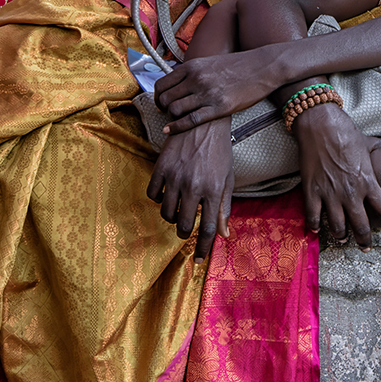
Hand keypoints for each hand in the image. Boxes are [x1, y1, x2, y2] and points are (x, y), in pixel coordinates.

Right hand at [146, 118, 233, 260]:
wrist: (203, 121)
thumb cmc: (219, 151)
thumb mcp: (227, 178)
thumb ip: (223, 207)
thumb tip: (224, 234)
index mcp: (213, 189)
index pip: (208, 228)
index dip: (204, 247)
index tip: (199, 260)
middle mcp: (194, 185)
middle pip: (183, 225)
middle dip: (184, 233)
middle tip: (185, 230)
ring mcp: (176, 176)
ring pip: (166, 212)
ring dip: (171, 217)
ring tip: (177, 210)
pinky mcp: (161, 167)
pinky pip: (153, 194)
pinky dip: (158, 199)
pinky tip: (165, 194)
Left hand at [155, 49, 283, 133]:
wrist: (263, 66)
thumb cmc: (238, 65)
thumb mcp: (210, 62)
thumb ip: (193, 72)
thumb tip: (177, 83)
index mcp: (192, 66)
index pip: (162, 84)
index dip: (157, 97)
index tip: (160, 103)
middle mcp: (196, 79)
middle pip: (165, 99)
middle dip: (162, 109)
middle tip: (166, 114)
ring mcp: (207, 93)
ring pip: (175, 110)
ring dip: (171, 118)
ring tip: (174, 121)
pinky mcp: (220, 107)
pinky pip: (191, 120)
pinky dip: (177, 127)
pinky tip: (170, 131)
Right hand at [293, 105, 380, 248]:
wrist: (321, 124)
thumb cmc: (346, 131)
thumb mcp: (368, 141)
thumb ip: (380, 146)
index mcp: (368, 181)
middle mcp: (351, 192)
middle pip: (361, 225)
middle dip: (365, 240)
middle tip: (366, 247)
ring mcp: (331, 192)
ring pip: (338, 226)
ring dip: (341, 236)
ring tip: (342, 239)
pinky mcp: (312, 189)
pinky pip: (313, 215)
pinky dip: (315, 226)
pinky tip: (316, 230)